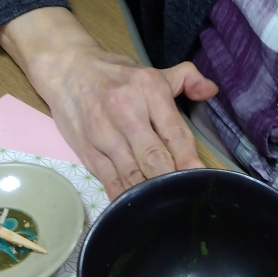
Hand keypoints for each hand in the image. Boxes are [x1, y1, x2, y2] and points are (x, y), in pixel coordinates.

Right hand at [0, 7, 219, 198]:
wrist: (66, 69)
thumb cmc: (114, 74)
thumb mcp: (151, 71)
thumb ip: (187, 78)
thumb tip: (211, 90)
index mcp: (148, 89)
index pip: (174, 131)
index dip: (188, 159)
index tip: (200, 177)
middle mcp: (126, 111)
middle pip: (153, 156)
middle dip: (170, 180)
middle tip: (187, 198)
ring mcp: (103, 134)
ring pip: (131, 172)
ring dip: (149, 192)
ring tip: (166, 206)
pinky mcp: (87, 150)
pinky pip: (109, 180)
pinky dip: (124, 196)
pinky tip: (138, 207)